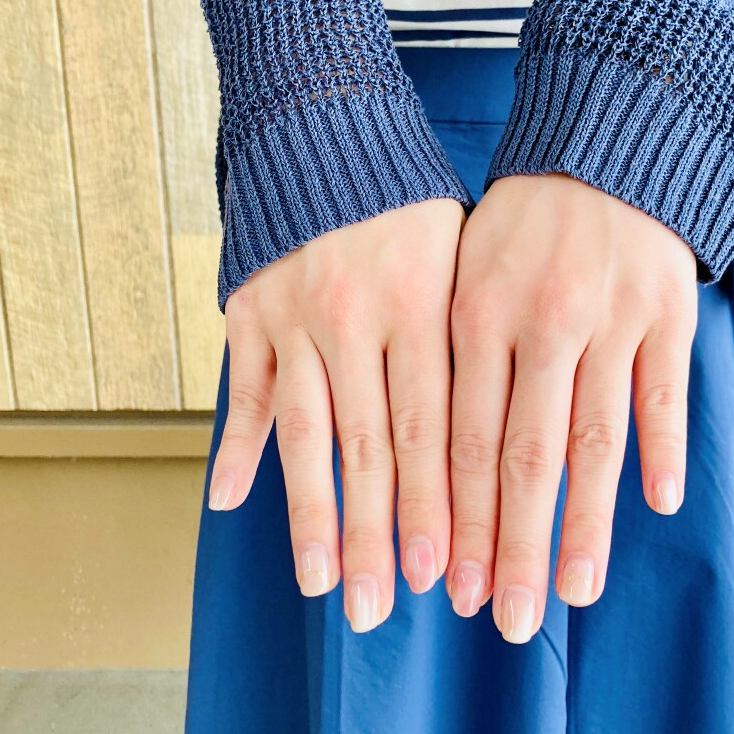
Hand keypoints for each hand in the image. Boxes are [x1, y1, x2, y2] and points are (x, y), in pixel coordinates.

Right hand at [210, 198, 465, 632]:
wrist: (328, 125)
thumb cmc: (411, 199)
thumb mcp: (459, 250)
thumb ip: (469, 335)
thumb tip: (506, 427)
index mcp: (421, 302)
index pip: (434, 427)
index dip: (438, 505)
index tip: (446, 575)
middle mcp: (355, 317)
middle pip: (369, 448)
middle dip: (377, 535)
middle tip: (382, 609)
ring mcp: (295, 316)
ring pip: (306, 436)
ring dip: (312, 516)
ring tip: (320, 583)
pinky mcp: (249, 309)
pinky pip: (246, 389)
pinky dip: (237, 445)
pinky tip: (227, 503)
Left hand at [444, 173, 697, 641]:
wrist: (600, 148)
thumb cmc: (519, 224)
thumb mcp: (463, 271)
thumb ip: (452, 359)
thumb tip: (434, 461)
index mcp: (475, 314)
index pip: (465, 439)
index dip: (459, 519)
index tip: (451, 588)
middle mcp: (541, 321)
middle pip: (527, 456)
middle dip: (513, 546)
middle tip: (507, 622)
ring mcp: (610, 317)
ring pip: (597, 439)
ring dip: (586, 523)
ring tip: (574, 591)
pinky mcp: (667, 310)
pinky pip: (666, 391)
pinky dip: (663, 449)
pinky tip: (658, 506)